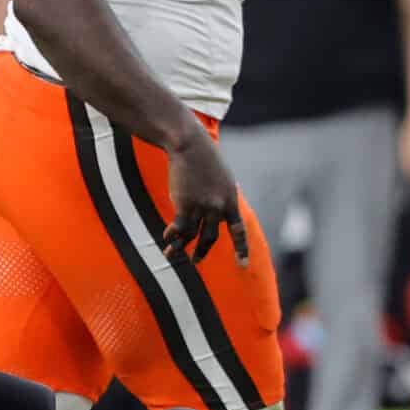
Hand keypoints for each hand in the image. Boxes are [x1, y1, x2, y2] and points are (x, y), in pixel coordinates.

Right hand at [160, 126, 247, 265]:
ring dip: (180, 247)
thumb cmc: (203, 155)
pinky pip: (178, 227)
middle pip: (210, 237)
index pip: (238, 230)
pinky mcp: (185, 205)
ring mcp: (202, 206)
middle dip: (202, 251)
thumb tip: (215, 212)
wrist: (189, 144)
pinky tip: (166, 237)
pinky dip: (171, 234)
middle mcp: (219, 207)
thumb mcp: (220, 176)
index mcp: (230, 199)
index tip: (243, 265)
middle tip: (196, 261)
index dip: (241, 249)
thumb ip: (220, 195)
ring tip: (171, 255)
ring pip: (191, 235)